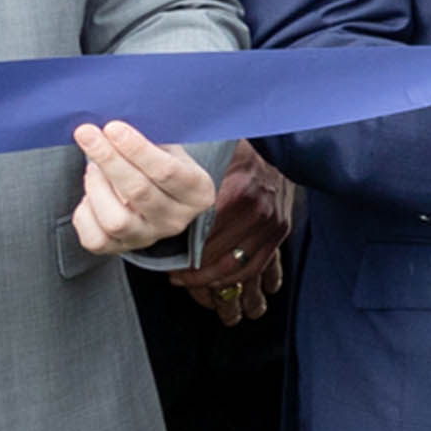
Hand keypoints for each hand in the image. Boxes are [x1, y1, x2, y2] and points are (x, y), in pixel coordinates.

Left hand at [68, 120, 214, 258]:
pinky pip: (95, 239)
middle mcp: (176, 220)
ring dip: (97, 187)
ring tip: (93, 167)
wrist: (161, 199)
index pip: (166, 171)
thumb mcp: (170, 149)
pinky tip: (90, 195)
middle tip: (87, 134)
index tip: (112, 127)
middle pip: (138, 192)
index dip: (136, 149)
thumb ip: (150, 139)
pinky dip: (85, 213)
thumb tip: (113, 127)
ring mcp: (149, 238)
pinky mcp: (120, 249)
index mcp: (197, 192)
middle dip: (109, 159)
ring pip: (115, 220)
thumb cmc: (161, 165)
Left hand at [181, 144, 291, 324]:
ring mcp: (271, 225)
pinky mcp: (280, 231)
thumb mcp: (209, 160)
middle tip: (177, 278)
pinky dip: (243, 279)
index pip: (204, 242)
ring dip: (217, 281)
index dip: (185, 259)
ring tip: (197, 285)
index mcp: (235, 196)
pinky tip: (227, 283)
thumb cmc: (239, 151)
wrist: (279, 145)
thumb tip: (150, 199)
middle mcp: (256, 215)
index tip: (169, 266)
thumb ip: (186, 184)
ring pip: (240, 268)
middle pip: (221, 260)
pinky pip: (260, 266)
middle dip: (196, 276)